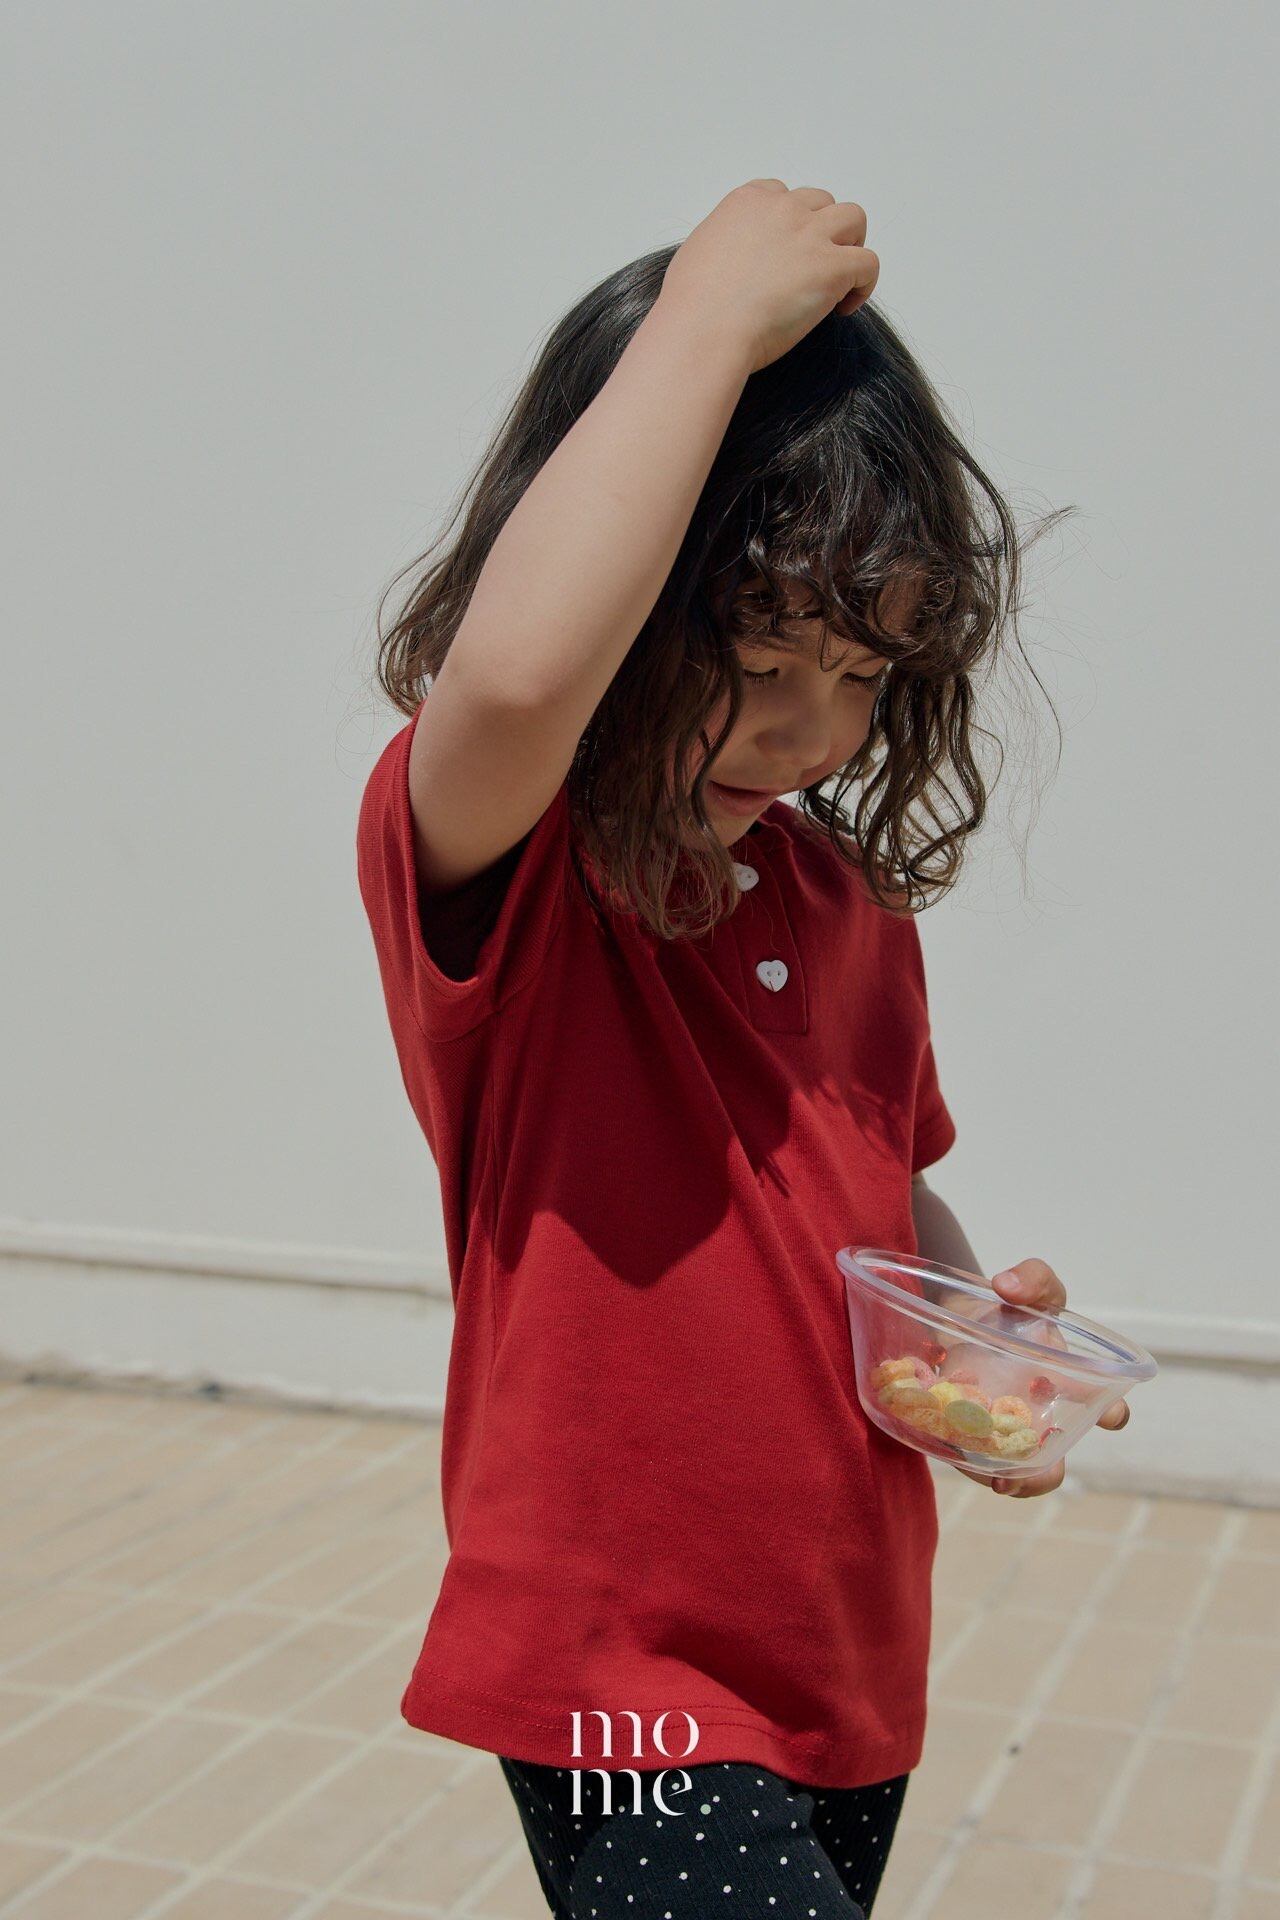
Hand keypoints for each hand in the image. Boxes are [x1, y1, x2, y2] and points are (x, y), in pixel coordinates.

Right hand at [659, 178, 879, 375]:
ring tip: (839, 278)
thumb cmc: (691, 305)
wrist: (704, 329)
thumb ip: (724, 246)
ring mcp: (811, 235)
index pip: (781, 193)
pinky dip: (864, 284)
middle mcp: (783, 209)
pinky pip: (868, 263)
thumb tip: (732, 265)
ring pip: (854, 219)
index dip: (789, 222)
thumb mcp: (698, 254)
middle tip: (815, 266)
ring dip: (851, 244)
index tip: (784, 252)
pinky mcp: (832, 267)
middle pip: (821, 202)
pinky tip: (844, 308)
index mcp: (747, 202)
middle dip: (822, 230)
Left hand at [950, 1259, 1130, 1498]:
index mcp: (1070, 1384)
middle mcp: (1042, 1417)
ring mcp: (1006, 1431)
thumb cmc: (1012, 1309)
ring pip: (1015, 1469)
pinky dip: (972, 1464)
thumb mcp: (1032, 1287)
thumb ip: (1032, 1279)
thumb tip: (1007, 1286)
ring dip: (1011, 1478)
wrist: (961, 1317)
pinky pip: (975, 1460)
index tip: (1112, 1416)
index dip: (1113, 1413)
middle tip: (1039, 1470)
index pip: (1105, 1407)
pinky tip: (963, 1459)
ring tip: (1000, 1480)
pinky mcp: (970, 1435)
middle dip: (1048, 1472)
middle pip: (1056, 1458)